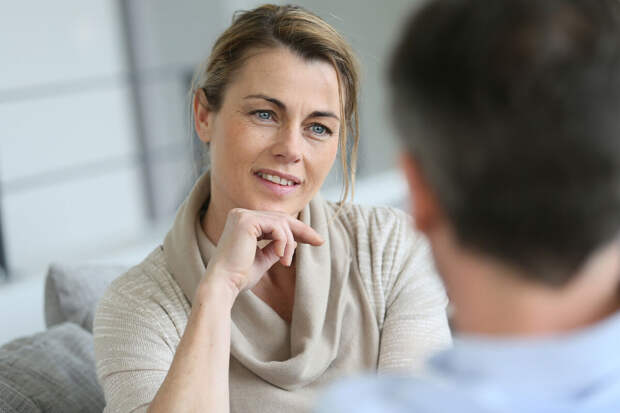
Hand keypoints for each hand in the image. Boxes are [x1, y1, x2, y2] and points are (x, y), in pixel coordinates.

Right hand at [203, 208, 323, 296]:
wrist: (223, 285)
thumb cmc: (239, 277)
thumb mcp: (262, 259)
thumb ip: (275, 248)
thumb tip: (293, 241)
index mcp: (242, 221)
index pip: (276, 221)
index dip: (297, 229)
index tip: (316, 239)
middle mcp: (241, 214)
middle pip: (282, 218)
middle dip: (302, 231)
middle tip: (319, 241)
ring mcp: (242, 215)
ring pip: (281, 223)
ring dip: (290, 244)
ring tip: (286, 262)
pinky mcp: (246, 221)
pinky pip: (277, 227)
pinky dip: (284, 243)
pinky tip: (280, 258)